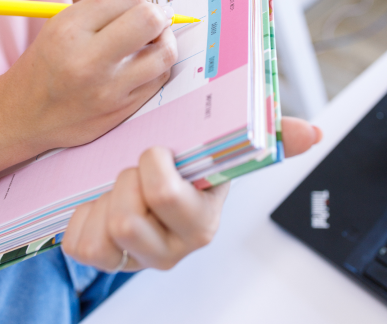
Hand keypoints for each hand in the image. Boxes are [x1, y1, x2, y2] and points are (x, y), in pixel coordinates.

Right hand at [0, 0, 176, 176]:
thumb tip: (153, 4)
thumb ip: (103, 11)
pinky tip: (145, 64)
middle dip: (159, 14)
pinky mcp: (122, 109)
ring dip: (165, 42)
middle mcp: (89, 59)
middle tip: (156, 19)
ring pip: (164, 52)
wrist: (25, 116)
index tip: (136, 4)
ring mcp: (108, 88)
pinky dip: (158, 66)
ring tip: (154, 42)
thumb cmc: (47, 64)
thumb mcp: (60, 26)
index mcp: (69, 29)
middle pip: (150, 19)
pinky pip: (159, 78)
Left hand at [63, 117, 321, 271]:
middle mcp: (171, 248)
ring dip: (106, 197)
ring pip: (106, 232)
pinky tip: (101, 201)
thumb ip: (270, 139)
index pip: (168, 198)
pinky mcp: (105, 263)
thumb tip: (313, 132)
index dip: (155, 169)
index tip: (157, 150)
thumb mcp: (222, 153)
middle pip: (129, 219)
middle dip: (128, 180)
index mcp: (201, 222)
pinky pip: (80, 243)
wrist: (152, 189)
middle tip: (137, 166)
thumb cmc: (188, 169)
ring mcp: (136, 259)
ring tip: (121, 184)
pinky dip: (84, 215)